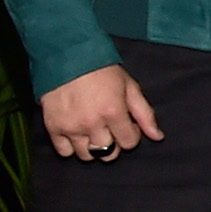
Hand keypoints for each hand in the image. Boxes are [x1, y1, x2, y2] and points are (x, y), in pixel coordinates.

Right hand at [42, 65, 162, 160]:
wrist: (66, 56)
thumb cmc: (101, 70)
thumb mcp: (129, 86)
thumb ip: (145, 114)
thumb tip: (157, 136)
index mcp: (113, 112)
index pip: (129, 143)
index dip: (130, 134)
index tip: (125, 124)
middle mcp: (92, 123)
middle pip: (108, 153)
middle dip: (113, 143)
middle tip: (109, 128)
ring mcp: (71, 127)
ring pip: (87, 155)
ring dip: (92, 147)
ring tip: (92, 131)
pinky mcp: (53, 127)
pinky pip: (64, 152)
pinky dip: (71, 147)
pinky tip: (76, 134)